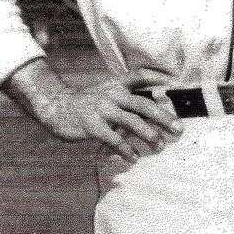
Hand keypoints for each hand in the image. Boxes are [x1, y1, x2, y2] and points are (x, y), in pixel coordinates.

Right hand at [3, 60, 180, 161]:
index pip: (138, 76)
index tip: (173, 81)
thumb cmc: (88, 103)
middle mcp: (112, 95)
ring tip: (159, 146)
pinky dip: (126, 150)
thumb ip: (127, 98)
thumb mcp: (107, 92)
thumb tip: (155, 112)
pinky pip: (114, 139)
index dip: (156, 77)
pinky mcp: (93, 126)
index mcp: (116, 85)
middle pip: (143, 104)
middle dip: (163, 116)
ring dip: (149, 135)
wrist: (56, 107)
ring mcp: (102, 110)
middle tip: (178, 128)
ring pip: (132, 122)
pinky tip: (133, 157)